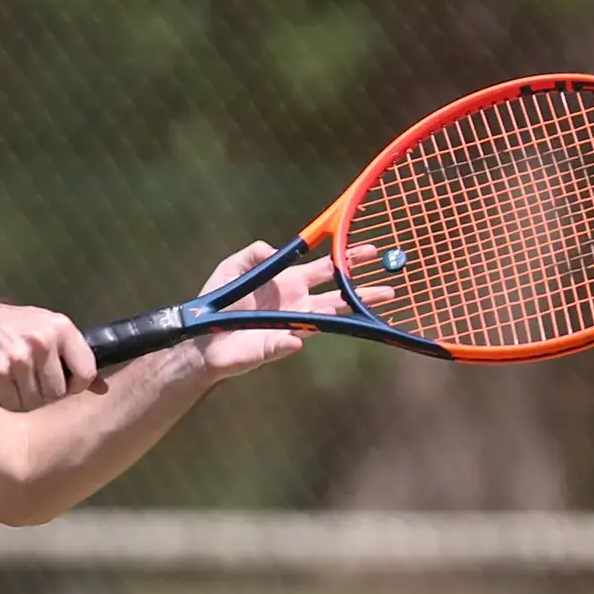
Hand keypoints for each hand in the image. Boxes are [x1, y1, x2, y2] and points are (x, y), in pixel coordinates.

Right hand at [0, 292, 98, 412]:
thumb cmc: (10, 327)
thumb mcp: (45, 331)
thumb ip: (73, 357)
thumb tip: (103, 389)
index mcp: (61, 328)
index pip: (87, 372)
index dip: (76, 386)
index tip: (63, 383)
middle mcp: (43, 340)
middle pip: (58, 393)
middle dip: (45, 394)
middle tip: (30, 380)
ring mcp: (20, 356)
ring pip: (36, 401)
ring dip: (25, 398)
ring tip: (14, 379)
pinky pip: (14, 403)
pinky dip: (8, 400)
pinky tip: (1, 383)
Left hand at [188, 241, 396, 380]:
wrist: (203, 338)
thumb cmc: (217, 302)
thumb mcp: (232, 267)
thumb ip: (252, 253)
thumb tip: (274, 250)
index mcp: (289, 281)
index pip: (325, 268)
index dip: (346, 258)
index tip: (369, 249)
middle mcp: (297, 302)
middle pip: (338, 293)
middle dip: (364, 286)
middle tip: (390, 279)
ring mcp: (292, 324)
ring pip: (330, 316)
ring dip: (355, 309)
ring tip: (383, 299)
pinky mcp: (278, 344)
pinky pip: (293, 339)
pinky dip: (298, 336)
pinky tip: (303, 335)